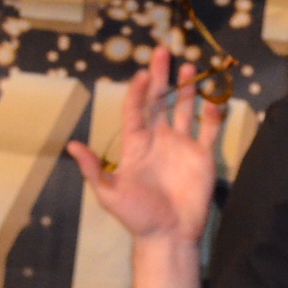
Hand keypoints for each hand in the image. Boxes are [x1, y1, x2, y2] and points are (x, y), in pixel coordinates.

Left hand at [68, 46, 225, 248]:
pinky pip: (209, 130)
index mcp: (136, 145)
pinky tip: (215, 99)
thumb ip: (94, 168)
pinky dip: (213, 115)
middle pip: (160, 101)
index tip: (142, 73)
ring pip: (185, 109)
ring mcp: (182, 146)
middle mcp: (159, 140)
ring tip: (188, 66)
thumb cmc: (136, 216)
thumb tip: (72, 146)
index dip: (138, 91)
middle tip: (162, 51)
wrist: (168, 235)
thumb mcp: (109, 193)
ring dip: (186, 88)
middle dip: (161, 77)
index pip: (136, 110)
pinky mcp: (202, 156)